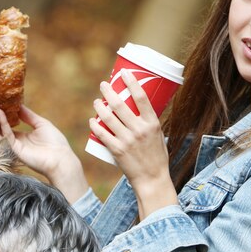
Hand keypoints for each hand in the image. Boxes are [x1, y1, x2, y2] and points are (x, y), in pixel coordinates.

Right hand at [0, 104, 88, 202]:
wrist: (62, 158)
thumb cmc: (55, 142)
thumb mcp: (40, 123)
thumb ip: (28, 115)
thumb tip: (17, 104)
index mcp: (18, 137)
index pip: (0, 126)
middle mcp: (12, 142)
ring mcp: (12, 146)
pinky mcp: (15, 149)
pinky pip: (4, 134)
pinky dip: (1, 122)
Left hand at [89, 69, 177, 218]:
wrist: (152, 178)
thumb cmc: (157, 155)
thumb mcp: (158, 134)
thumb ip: (148, 121)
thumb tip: (137, 106)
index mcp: (152, 123)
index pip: (141, 97)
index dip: (131, 82)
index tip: (124, 72)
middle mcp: (140, 130)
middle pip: (121, 104)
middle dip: (109, 91)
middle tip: (103, 84)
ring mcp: (127, 140)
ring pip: (108, 117)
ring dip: (99, 106)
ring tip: (97, 101)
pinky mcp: (117, 150)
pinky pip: (102, 134)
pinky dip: (95, 125)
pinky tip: (92, 119)